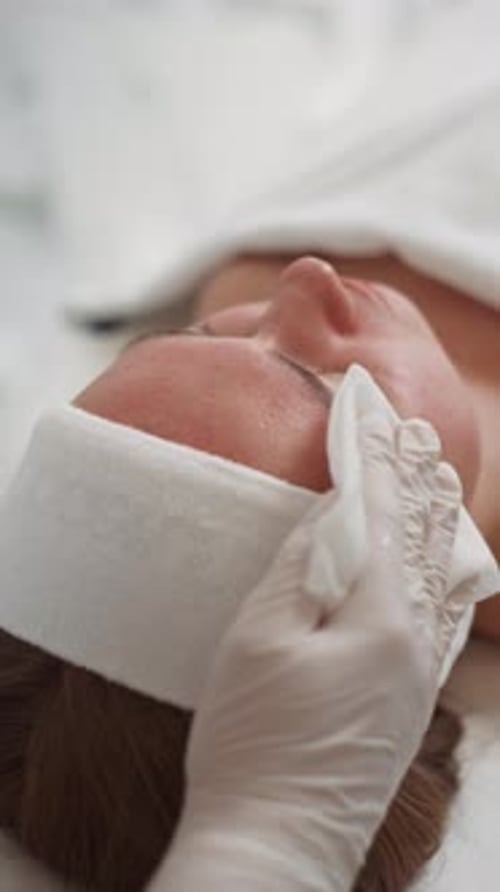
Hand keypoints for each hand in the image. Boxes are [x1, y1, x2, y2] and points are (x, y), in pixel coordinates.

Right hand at [153, 417, 462, 891]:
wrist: (273, 844)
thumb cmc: (254, 743)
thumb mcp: (259, 640)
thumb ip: (299, 568)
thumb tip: (325, 516)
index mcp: (381, 617)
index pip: (377, 510)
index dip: (370, 450)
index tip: (367, 401)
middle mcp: (417, 641)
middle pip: (420, 536)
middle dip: (411, 474)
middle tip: (408, 424)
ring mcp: (421, 674)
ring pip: (441, 575)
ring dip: (432, 519)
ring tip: (436, 476)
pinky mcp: (411, 700)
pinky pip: (446, 618)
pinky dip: (444, 574)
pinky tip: (448, 567)